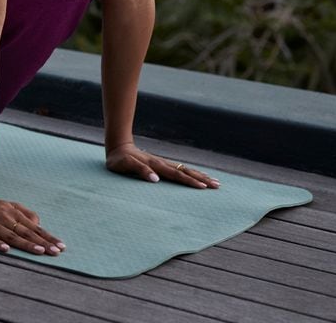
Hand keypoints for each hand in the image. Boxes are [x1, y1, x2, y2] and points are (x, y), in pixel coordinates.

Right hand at [0, 196, 65, 255]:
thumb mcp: (11, 207)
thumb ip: (26, 214)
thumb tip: (40, 225)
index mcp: (15, 214)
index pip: (35, 228)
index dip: (48, 237)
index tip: (60, 247)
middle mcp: (6, 218)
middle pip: (26, 232)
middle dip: (42, 243)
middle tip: (56, 252)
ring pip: (11, 236)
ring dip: (26, 244)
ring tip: (39, 251)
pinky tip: (5, 250)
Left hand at [105, 143, 219, 188]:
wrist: (118, 147)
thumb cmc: (119, 159)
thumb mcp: (125, 165)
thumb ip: (140, 171)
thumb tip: (156, 180)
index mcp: (156, 165)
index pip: (177, 175)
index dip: (189, 182)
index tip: (203, 187)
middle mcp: (163, 164)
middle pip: (186, 171)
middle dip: (202, 179)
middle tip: (217, 186)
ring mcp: (164, 164)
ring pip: (186, 170)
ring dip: (200, 176)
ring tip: (214, 181)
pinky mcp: (162, 165)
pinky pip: (181, 170)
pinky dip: (191, 173)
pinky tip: (198, 176)